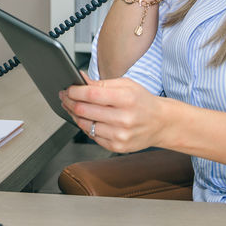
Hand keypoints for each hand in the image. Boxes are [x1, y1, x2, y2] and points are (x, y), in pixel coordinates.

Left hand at [58, 78, 172, 153]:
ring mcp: (120, 135)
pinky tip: (86, 119)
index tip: (67, 89)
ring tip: (73, 107)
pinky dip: (86, 127)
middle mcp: (124, 118)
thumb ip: (101, 84)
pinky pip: (92, 136)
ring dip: (75, 115)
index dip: (74, 91)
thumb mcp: (126, 85)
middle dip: (69, 102)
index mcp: (126, 98)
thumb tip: (80, 79)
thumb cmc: (143, 102)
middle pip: (85, 110)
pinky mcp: (117, 146)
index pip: (91, 95)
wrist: (161, 123)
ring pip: (85, 125)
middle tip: (64, 97)